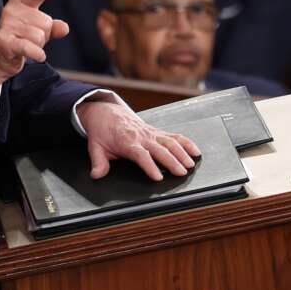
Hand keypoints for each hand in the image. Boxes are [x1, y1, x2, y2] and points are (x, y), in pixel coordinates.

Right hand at [0, 0, 68, 95]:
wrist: (0, 56)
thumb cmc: (23, 37)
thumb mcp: (40, 29)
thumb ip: (53, 27)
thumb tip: (64, 28)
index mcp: (21, 2)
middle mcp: (11, 10)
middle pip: (46, 23)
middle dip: (44, 35)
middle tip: (29, 39)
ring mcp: (6, 25)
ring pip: (39, 37)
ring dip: (38, 46)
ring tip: (26, 45)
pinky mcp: (3, 40)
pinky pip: (30, 48)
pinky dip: (38, 54)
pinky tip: (38, 56)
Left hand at [77, 101, 201, 181]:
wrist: (106, 112)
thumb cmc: (102, 131)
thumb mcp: (95, 147)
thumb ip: (98, 162)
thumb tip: (96, 175)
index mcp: (126, 141)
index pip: (140, 155)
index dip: (149, 166)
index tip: (157, 177)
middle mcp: (141, 136)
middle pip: (159, 149)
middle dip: (171, 161)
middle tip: (181, 173)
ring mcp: (151, 133)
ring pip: (170, 142)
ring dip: (182, 153)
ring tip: (190, 165)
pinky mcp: (157, 131)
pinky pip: (174, 136)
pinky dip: (186, 143)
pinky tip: (196, 151)